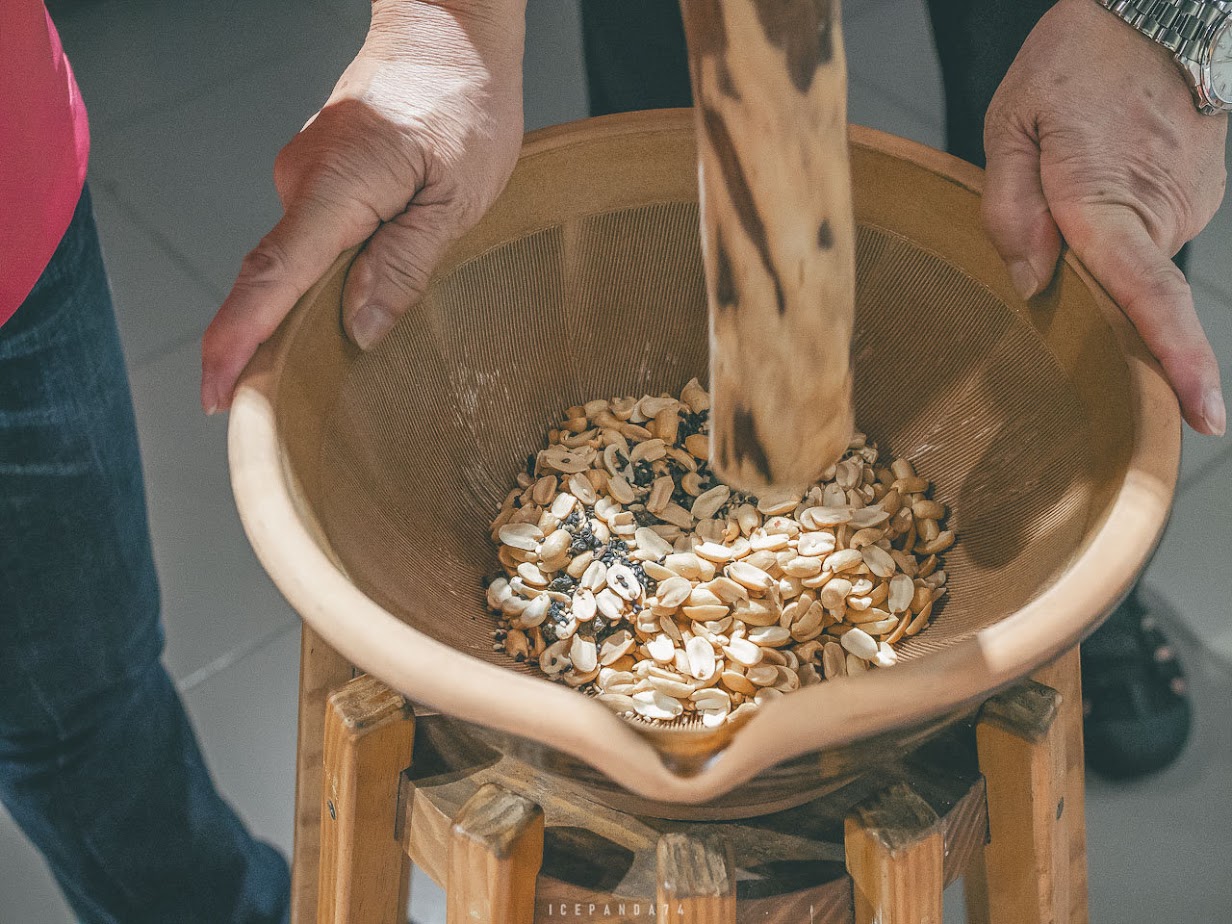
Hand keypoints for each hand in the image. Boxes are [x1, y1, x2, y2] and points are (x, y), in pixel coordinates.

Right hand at [201, 0, 525, 413]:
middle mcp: (304, 179)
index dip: (239, 341)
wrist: (448, 28)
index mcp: (338, 184)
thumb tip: (357, 329)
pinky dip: (322, 280)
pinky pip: (312, 241)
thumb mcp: (456, 196)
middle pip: (275, 279)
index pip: (272, 276)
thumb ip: (404, 264)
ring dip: (305, 312)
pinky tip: (345, 309)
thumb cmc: (465, 100)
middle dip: (266, 347)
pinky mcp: (321, 177)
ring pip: (298, 262)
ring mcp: (306, 176)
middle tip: (270, 411)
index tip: (218, 393)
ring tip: (317, 368)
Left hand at [983, 0, 1226, 434]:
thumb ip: (1008, 208)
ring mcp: (1188, 204)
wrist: (1155, 8)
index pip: (1149, 297)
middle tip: (1054, 200)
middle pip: (1115, 287)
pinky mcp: (1198, 194)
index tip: (1207, 413)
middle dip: (1079, 275)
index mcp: (1105, 200)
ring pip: (1131, 259)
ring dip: (1097, 238)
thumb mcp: (1011, 124)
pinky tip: (1102, 174)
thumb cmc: (1075, 61)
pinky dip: (1119, 222)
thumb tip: (1029, 282)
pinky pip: (1149, 232)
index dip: (1177, 359)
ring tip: (1076, 167)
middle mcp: (1160, 212)